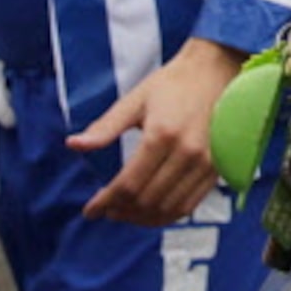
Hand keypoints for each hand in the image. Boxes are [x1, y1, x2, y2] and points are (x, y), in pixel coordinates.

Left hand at [70, 36, 245, 224]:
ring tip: (125, 213)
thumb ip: (105, 127)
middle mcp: (186, 152)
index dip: (105, 203)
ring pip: (168, 209)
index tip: (91, 211)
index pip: (128, 184)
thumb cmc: (173, 84)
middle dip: (121, 211)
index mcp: (162, 134)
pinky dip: (166, 216)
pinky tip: (150, 211)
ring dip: (142, 218)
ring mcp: (206, 164)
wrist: (216, 71)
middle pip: (146, 200)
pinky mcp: (217, 169)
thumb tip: (73, 145)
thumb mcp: (134, 100)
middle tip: (106, 210)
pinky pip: (189, 205)